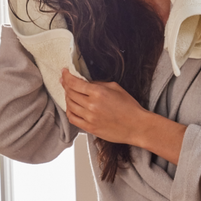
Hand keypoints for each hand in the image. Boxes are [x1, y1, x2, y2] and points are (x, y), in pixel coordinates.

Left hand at [61, 69, 186, 164]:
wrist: (136, 126)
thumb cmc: (129, 107)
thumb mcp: (115, 88)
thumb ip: (98, 84)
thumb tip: (86, 83)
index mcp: (98, 93)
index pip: (75, 83)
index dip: (66, 76)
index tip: (64, 73)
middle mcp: (91, 105)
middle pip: (70, 93)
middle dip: (65, 85)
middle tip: (64, 81)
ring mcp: (89, 117)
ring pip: (69, 105)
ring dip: (67, 98)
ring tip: (69, 94)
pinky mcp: (89, 128)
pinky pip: (72, 118)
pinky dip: (69, 111)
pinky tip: (71, 107)